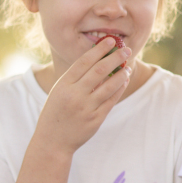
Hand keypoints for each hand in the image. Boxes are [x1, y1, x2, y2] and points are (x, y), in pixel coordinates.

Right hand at [36, 37, 132, 154]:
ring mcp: (86, 108)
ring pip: (109, 86)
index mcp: (63, 85)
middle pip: (99, 71)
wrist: (52, 141)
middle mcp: (75, 95)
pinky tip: (124, 81)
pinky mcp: (95, 120)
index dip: (99, 50)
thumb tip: (98, 58)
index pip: (84, 62)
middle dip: (115, 58)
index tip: (110, 41)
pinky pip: (111, 101)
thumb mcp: (59, 91)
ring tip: (128, 66)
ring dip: (121, 74)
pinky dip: (119, 89)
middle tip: (126, 49)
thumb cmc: (56, 112)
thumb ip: (76, 78)